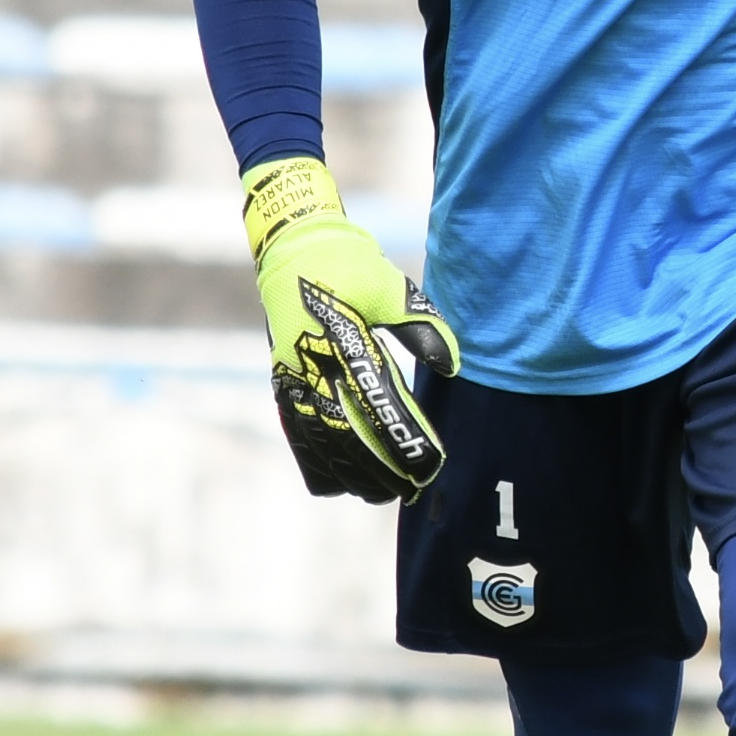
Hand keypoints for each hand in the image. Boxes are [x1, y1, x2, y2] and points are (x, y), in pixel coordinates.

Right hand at [241, 157, 458, 502]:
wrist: (292, 242)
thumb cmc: (347, 261)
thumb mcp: (392, 286)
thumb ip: (422, 328)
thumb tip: (451, 367)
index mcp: (346, 343)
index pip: (381, 406)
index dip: (405, 441)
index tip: (429, 464)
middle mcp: (315, 365)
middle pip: (349, 435)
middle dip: (381, 469)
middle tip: (411, 490)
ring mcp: (294, 375)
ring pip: (319, 440)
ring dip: (349, 472)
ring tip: (378, 494)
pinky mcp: (284, 378)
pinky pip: (296, 430)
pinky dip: (315, 460)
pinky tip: (334, 482)